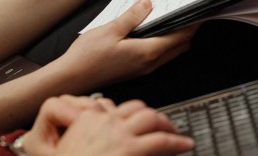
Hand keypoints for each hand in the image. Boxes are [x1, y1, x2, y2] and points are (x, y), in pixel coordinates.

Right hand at [22, 96, 194, 154]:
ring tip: (175, 133)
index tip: (139, 120)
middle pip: (137, 108)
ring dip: (166, 124)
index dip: (131, 114)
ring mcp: (120, 134)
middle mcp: (105, 122)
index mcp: (87, 120)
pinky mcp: (132, 149)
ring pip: (152, 118)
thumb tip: (102, 140)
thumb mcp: (71, 146)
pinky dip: (178, 141)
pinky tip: (185, 145)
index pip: (115, 107)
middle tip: (162, 125)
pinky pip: (163, 140)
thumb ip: (89, 137)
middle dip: (152, 115)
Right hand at [59, 0, 196, 88]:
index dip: (193, 23)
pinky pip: (158, 55)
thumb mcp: (110, 30)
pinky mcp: (136, 69)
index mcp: (147, 52)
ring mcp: (143, 68)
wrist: (71, 78)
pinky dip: (163, 43)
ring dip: (176, 37)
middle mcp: (150, 63)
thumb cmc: (87, 57)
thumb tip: (148, 3)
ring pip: (171, 52)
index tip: (200, 11)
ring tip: (171, 17)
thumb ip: (132, 16)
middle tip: (188, 11)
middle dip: (188, 29)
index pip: (181, 36)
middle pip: (181, 45)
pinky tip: (152, 30)